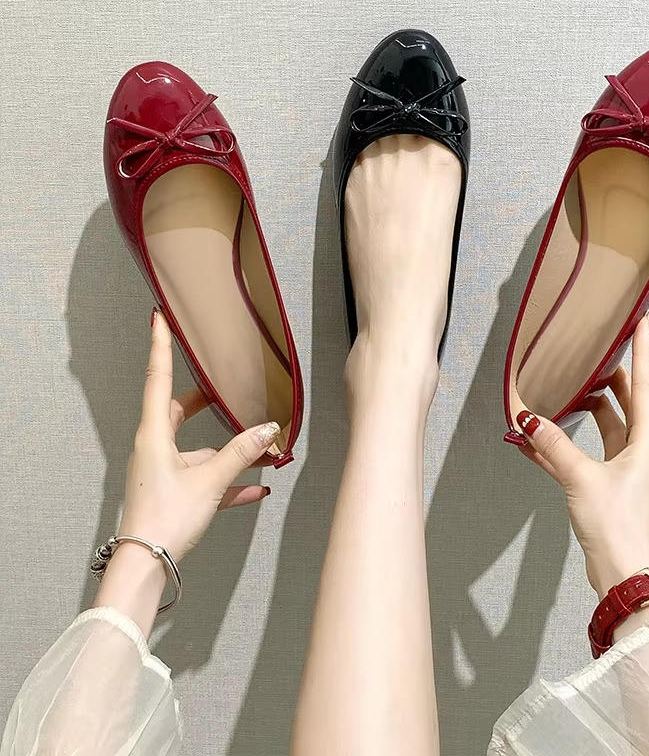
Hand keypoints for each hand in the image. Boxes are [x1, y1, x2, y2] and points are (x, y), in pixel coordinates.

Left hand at [93, 309, 280, 634]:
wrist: (147, 564)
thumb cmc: (166, 518)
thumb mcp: (209, 480)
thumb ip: (242, 453)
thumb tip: (268, 430)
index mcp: (153, 435)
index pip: (158, 379)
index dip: (160, 347)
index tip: (158, 318)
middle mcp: (154, 448)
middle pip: (178, 411)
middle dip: (203, 400)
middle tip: (222, 385)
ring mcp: (163, 471)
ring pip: (199, 449)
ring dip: (229, 451)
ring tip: (264, 451)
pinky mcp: (174, 493)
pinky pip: (205, 478)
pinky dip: (228, 480)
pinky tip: (257, 489)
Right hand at [516, 316, 648, 600]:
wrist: (622, 573)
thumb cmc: (616, 525)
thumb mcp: (581, 479)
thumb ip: (553, 446)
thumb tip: (528, 418)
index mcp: (648, 441)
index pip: (645, 386)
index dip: (643, 352)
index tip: (642, 321)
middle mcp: (641, 449)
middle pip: (628, 401)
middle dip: (612, 377)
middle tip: (595, 352)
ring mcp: (624, 467)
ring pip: (607, 425)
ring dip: (586, 409)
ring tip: (565, 389)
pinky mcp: (606, 484)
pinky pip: (585, 452)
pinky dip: (565, 444)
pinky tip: (536, 439)